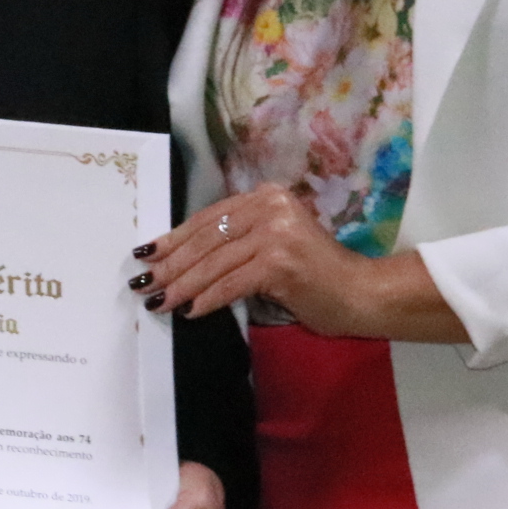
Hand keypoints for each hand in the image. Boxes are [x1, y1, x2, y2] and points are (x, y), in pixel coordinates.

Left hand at [135, 184, 465, 342]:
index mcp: (266, 197)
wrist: (362, 294)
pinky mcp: (279, 262)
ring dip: (182, 286)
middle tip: (145, 282)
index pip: (208, 218)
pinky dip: (208, 299)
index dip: (175, 238)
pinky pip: (231, 283)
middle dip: (172, 264)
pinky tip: (191, 311)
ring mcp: (276, 232)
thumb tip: (181, 259)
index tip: (148, 254)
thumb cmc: (316, 276)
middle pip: (206, 239)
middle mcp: (270, 207)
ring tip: (160, 301)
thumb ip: (237, 241)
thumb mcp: (272, 247)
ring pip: (214, 262)